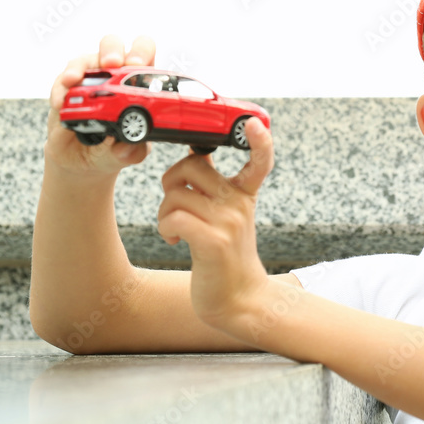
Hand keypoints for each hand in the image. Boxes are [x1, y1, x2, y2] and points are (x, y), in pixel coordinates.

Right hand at [45, 34, 155, 177]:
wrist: (83, 161)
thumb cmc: (114, 149)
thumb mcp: (130, 153)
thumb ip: (134, 150)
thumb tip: (127, 148)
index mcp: (136, 83)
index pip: (144, 55)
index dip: (142, 53)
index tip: (137, 64)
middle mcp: (112, 75)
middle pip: (113, 46)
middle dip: (112, 50)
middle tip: (111, 64)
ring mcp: (87, 80)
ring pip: (84, 60)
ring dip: (78, 68)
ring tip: (73, 81)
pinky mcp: (65, 90)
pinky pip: (61, 82)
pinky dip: (60, 90)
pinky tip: (60, 103)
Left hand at [157, 117, 274, 326]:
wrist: (240, 300)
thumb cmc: (225, 256)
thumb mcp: (228, 217)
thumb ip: (214, 188)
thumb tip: (195, 154)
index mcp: (244, 194)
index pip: (259, 160)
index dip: (259, 141)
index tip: (253, 124)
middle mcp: (240, 204)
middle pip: (191, 166)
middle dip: (170, 182)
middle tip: (174, 203)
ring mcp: (229, 223)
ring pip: (176, 194)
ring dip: (164, 212)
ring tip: (173, 229)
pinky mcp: (214, 242)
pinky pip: (174, 217)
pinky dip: (165, 227)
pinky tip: (173, 239)